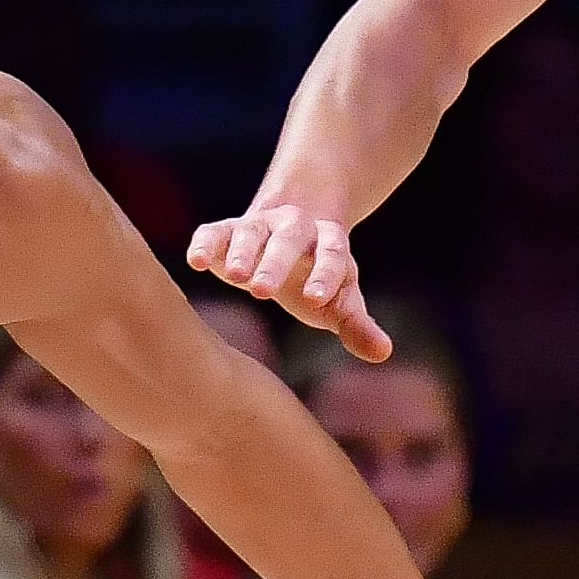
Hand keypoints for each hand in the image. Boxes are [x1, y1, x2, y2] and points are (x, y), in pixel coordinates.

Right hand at [182, 203, 386, 358]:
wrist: (291, 230)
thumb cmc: (315, 278)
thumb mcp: (339, 300)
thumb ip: (356, 325)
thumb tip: (382, 352)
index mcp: (329, 243)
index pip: (332, 256)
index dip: (325, 275)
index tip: (315, 299)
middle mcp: (294, 228)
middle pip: (288, 240)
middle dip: (275, 263)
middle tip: (262, 290)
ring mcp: (259, 226)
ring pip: (250, 233)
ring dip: (242, 252)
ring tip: (233, 276)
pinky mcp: (227, 231)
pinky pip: (215, 232)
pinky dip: (205, 243)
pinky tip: (195, 261)